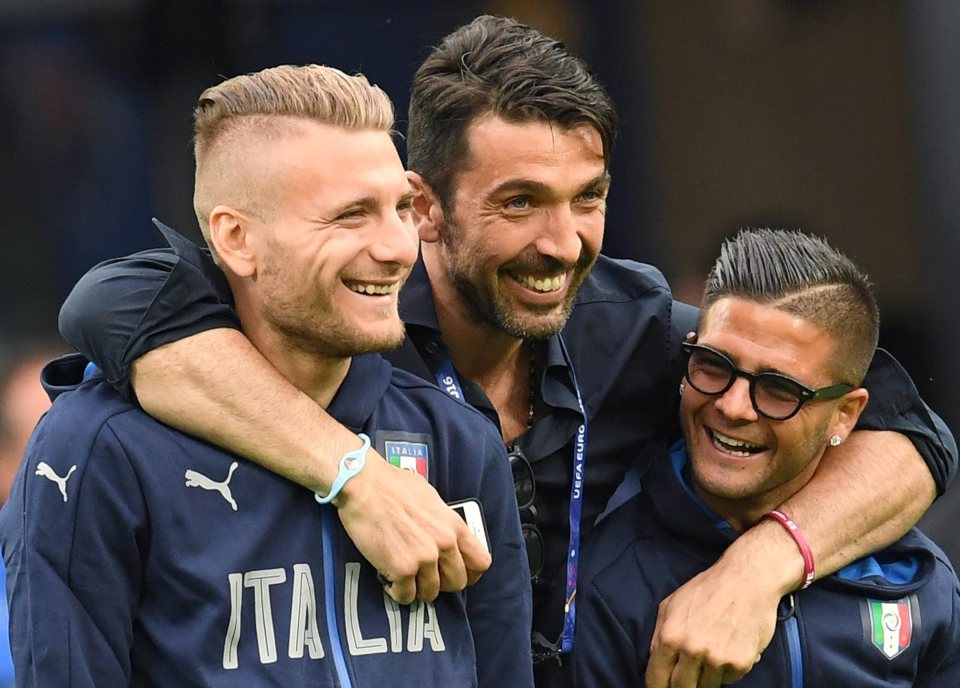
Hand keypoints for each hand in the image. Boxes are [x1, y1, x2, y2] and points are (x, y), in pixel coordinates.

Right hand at [333, 450, 490, 603]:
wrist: (364, 484)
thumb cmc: (392, 485)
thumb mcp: (431, 498)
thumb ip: (443, 521)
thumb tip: (445, 535)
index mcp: (454, 526)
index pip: (481, 562)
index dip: (470, 573)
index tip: (456, 573)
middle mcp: (444, 544)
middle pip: (457, 583)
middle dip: (441, 583)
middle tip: (424, 576)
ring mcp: (424, 558)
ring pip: (430, 594)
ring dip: (417, 589)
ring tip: (404, 576)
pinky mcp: (401, 569)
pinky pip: (405, 596)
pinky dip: (396, 592)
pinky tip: (389, 579)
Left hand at [645, 538, 790, 687]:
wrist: (746, 580)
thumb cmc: (707, 589)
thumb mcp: (671, 604)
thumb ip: (659, 634)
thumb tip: (655, 662)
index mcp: (670, 636)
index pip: (656, 679)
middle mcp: (692, 650)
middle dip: (682, 687)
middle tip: (687, 678)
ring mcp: (717, 658)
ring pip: (706, 687)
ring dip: (706, 678)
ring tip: (711, 654)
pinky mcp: (741, 662)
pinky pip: (729, 680)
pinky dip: (727, 671)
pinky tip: (729, 648)